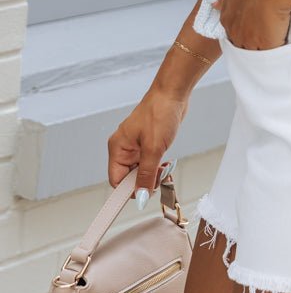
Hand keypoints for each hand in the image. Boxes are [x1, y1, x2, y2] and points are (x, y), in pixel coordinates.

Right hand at [107, 83, 188, 199]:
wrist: (172, 94)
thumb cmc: (159, 113)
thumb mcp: (154, 148)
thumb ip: (146, 175)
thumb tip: (141, 196)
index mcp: (117, 148)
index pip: (116, 180)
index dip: (128, 191)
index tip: (142, 198)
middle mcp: (124, 148)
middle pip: (129, 178)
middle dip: (144, 182)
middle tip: (159, 179)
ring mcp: (136, 146)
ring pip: (141, 171)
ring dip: (153, 175)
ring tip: (164, 169)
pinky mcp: (148, 144)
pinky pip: (149, 163)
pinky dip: (158, 167)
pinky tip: (166, 164)